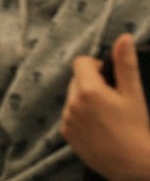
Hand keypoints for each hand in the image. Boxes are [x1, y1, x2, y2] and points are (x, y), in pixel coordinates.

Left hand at [62, 34, 149, 180]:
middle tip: (112, 99)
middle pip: (76, 80)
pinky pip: (70, 115)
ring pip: (72, 97)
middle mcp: (72, 103)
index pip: (81, 62)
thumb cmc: (137, 129)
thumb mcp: (133, 94)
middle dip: (91, 83)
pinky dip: (80, 116)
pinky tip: (99, 126)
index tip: (110, 79)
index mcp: (88, 90)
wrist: (133, 166)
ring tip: (106, 115)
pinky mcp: (66, 133)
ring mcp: (67, 119)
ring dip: (85, 99)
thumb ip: (125, 64)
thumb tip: (123, 37)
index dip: (96, 66)